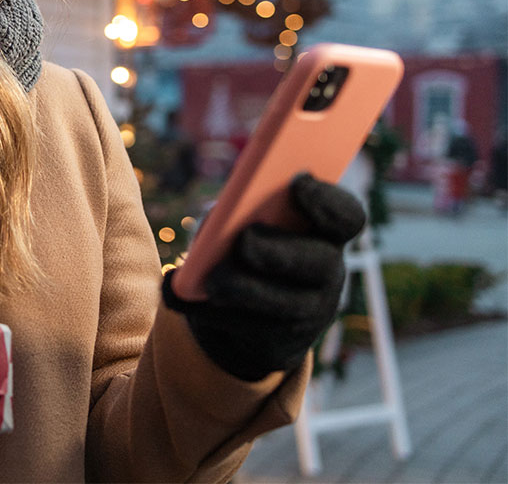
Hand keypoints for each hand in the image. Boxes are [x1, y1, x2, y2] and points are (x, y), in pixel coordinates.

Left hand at [164, 173, 366, 380]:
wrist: (242, 312)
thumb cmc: (243, 247)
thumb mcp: (240, 224)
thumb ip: (236, 217)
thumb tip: (217, 226)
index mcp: (325, 234)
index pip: (346, 217)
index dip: (328, 200)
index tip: (297, 181)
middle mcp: (327, 273)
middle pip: (319, 262)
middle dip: (280, 250)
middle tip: (246, 239)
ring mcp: (308, 313)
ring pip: (286, 304)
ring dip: (245, 289)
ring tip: (213, 281)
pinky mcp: (279, 343)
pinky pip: (247, 329)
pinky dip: (206, 310)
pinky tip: (177, 294)